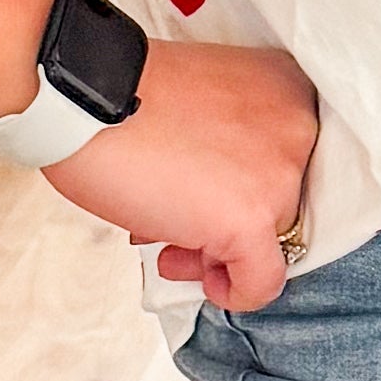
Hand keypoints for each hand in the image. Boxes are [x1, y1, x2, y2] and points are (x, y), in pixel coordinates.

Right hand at [42, 34, 318, 310]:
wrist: (82, 97)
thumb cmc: (120, 96)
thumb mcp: (197, 107)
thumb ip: (225, 147)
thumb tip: (218, 208)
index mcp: (286, 88)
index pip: (286, 161)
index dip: (242, 188)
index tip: (205, 196)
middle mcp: (298, 127)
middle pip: (280, 201)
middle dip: (225, 221)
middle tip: (180, 227)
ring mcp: (280, 174)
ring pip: (271, 239)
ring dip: (220, 252)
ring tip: (172, 248)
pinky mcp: (253, 219)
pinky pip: (263, 280)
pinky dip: (235, 292)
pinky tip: (204, 282)